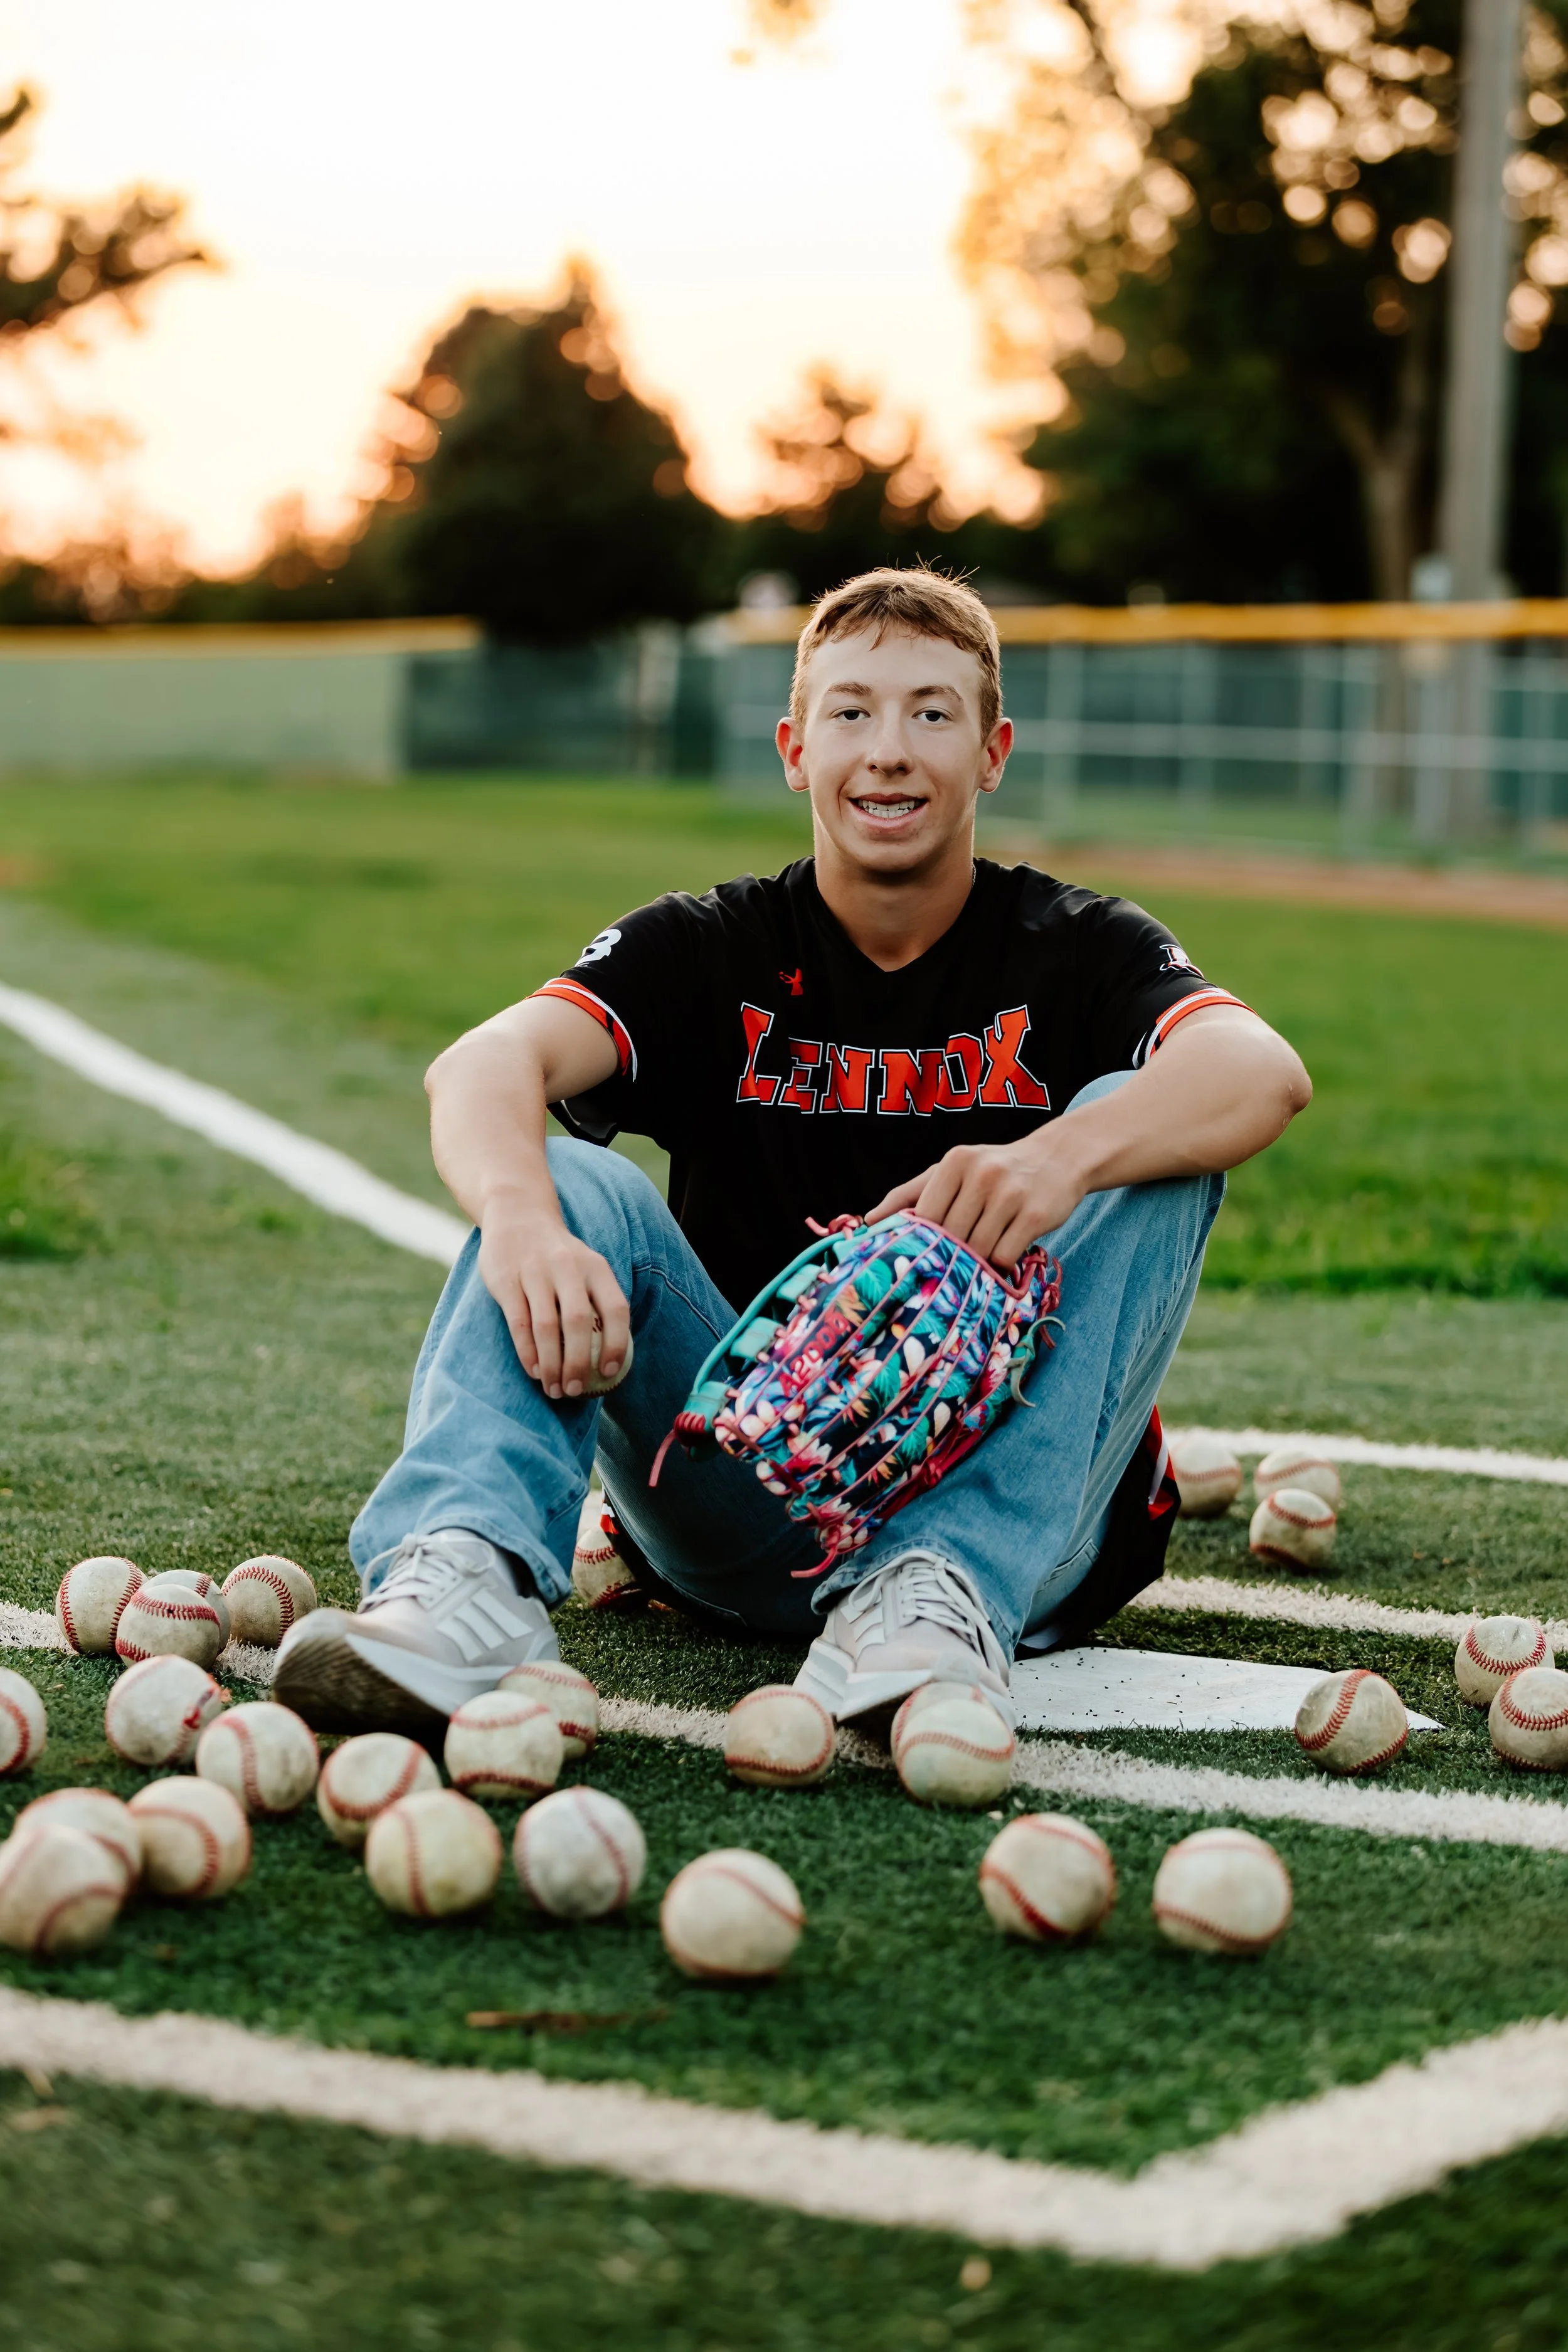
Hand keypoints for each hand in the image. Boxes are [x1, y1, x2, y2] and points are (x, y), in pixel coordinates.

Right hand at [477, 1197, 629, 1398]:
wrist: (517, 1214)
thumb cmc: (558, 1254)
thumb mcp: (587, 1266)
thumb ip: (598, 1300)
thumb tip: (610, 1357)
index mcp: (595, 1267)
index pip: (615, 1309)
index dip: (616, 1344)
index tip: (608, 1372)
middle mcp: (567, 1267)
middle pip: (578, 1323)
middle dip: (577, 1363)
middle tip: (573, 1391)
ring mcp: (535, 1272)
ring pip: (546, 1327)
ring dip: (551, 1364)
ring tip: (553, 1389)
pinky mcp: (506, 1280)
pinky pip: (519, 1323)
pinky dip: (527, 1352)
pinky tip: (534, 1370)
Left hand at [866, 1133, 1087, 1272]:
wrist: (1059, 1158)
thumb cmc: (996, 1169)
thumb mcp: (953, 1171)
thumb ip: (910, 1193)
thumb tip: (869, 1221)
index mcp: (955, 1162)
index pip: (925, 1216)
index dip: (926, 1239)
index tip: (930, 1249)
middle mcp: (982, 1174)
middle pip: (951, 1236)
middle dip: (954, 1251)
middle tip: (960, 1254)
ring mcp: (1011, 1194)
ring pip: (978, 1249)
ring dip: (979, 1258)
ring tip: (986, 1246)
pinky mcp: (1036, 1215)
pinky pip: (1005, 1255)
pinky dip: (1002, 1261)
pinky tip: (1007, 1248)